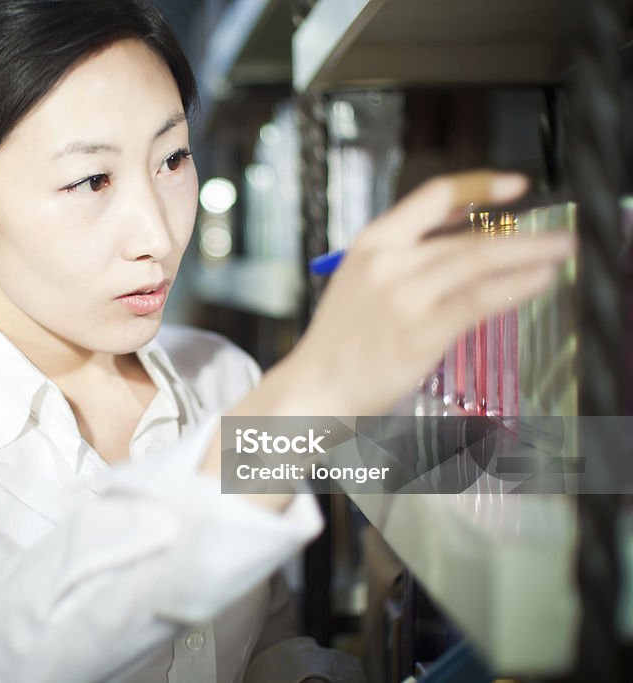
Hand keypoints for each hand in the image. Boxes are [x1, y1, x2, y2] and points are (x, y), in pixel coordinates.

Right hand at [276, 170, 574, 415]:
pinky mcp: (421, 332)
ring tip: (559, 253)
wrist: (315, 386)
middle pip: (467, 236)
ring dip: (529, 255)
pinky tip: (537, 282)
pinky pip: (480, 301)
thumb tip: (463, 227)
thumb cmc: (343, 340)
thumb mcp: (363, 279)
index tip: (517, 185)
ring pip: (479, 263)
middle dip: (523, 234)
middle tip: (558, 235)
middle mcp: (388, 263)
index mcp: (372, 243)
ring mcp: (404, 297)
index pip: (433, 197)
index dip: (480, 185)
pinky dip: (515, 288)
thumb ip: (407, 253)